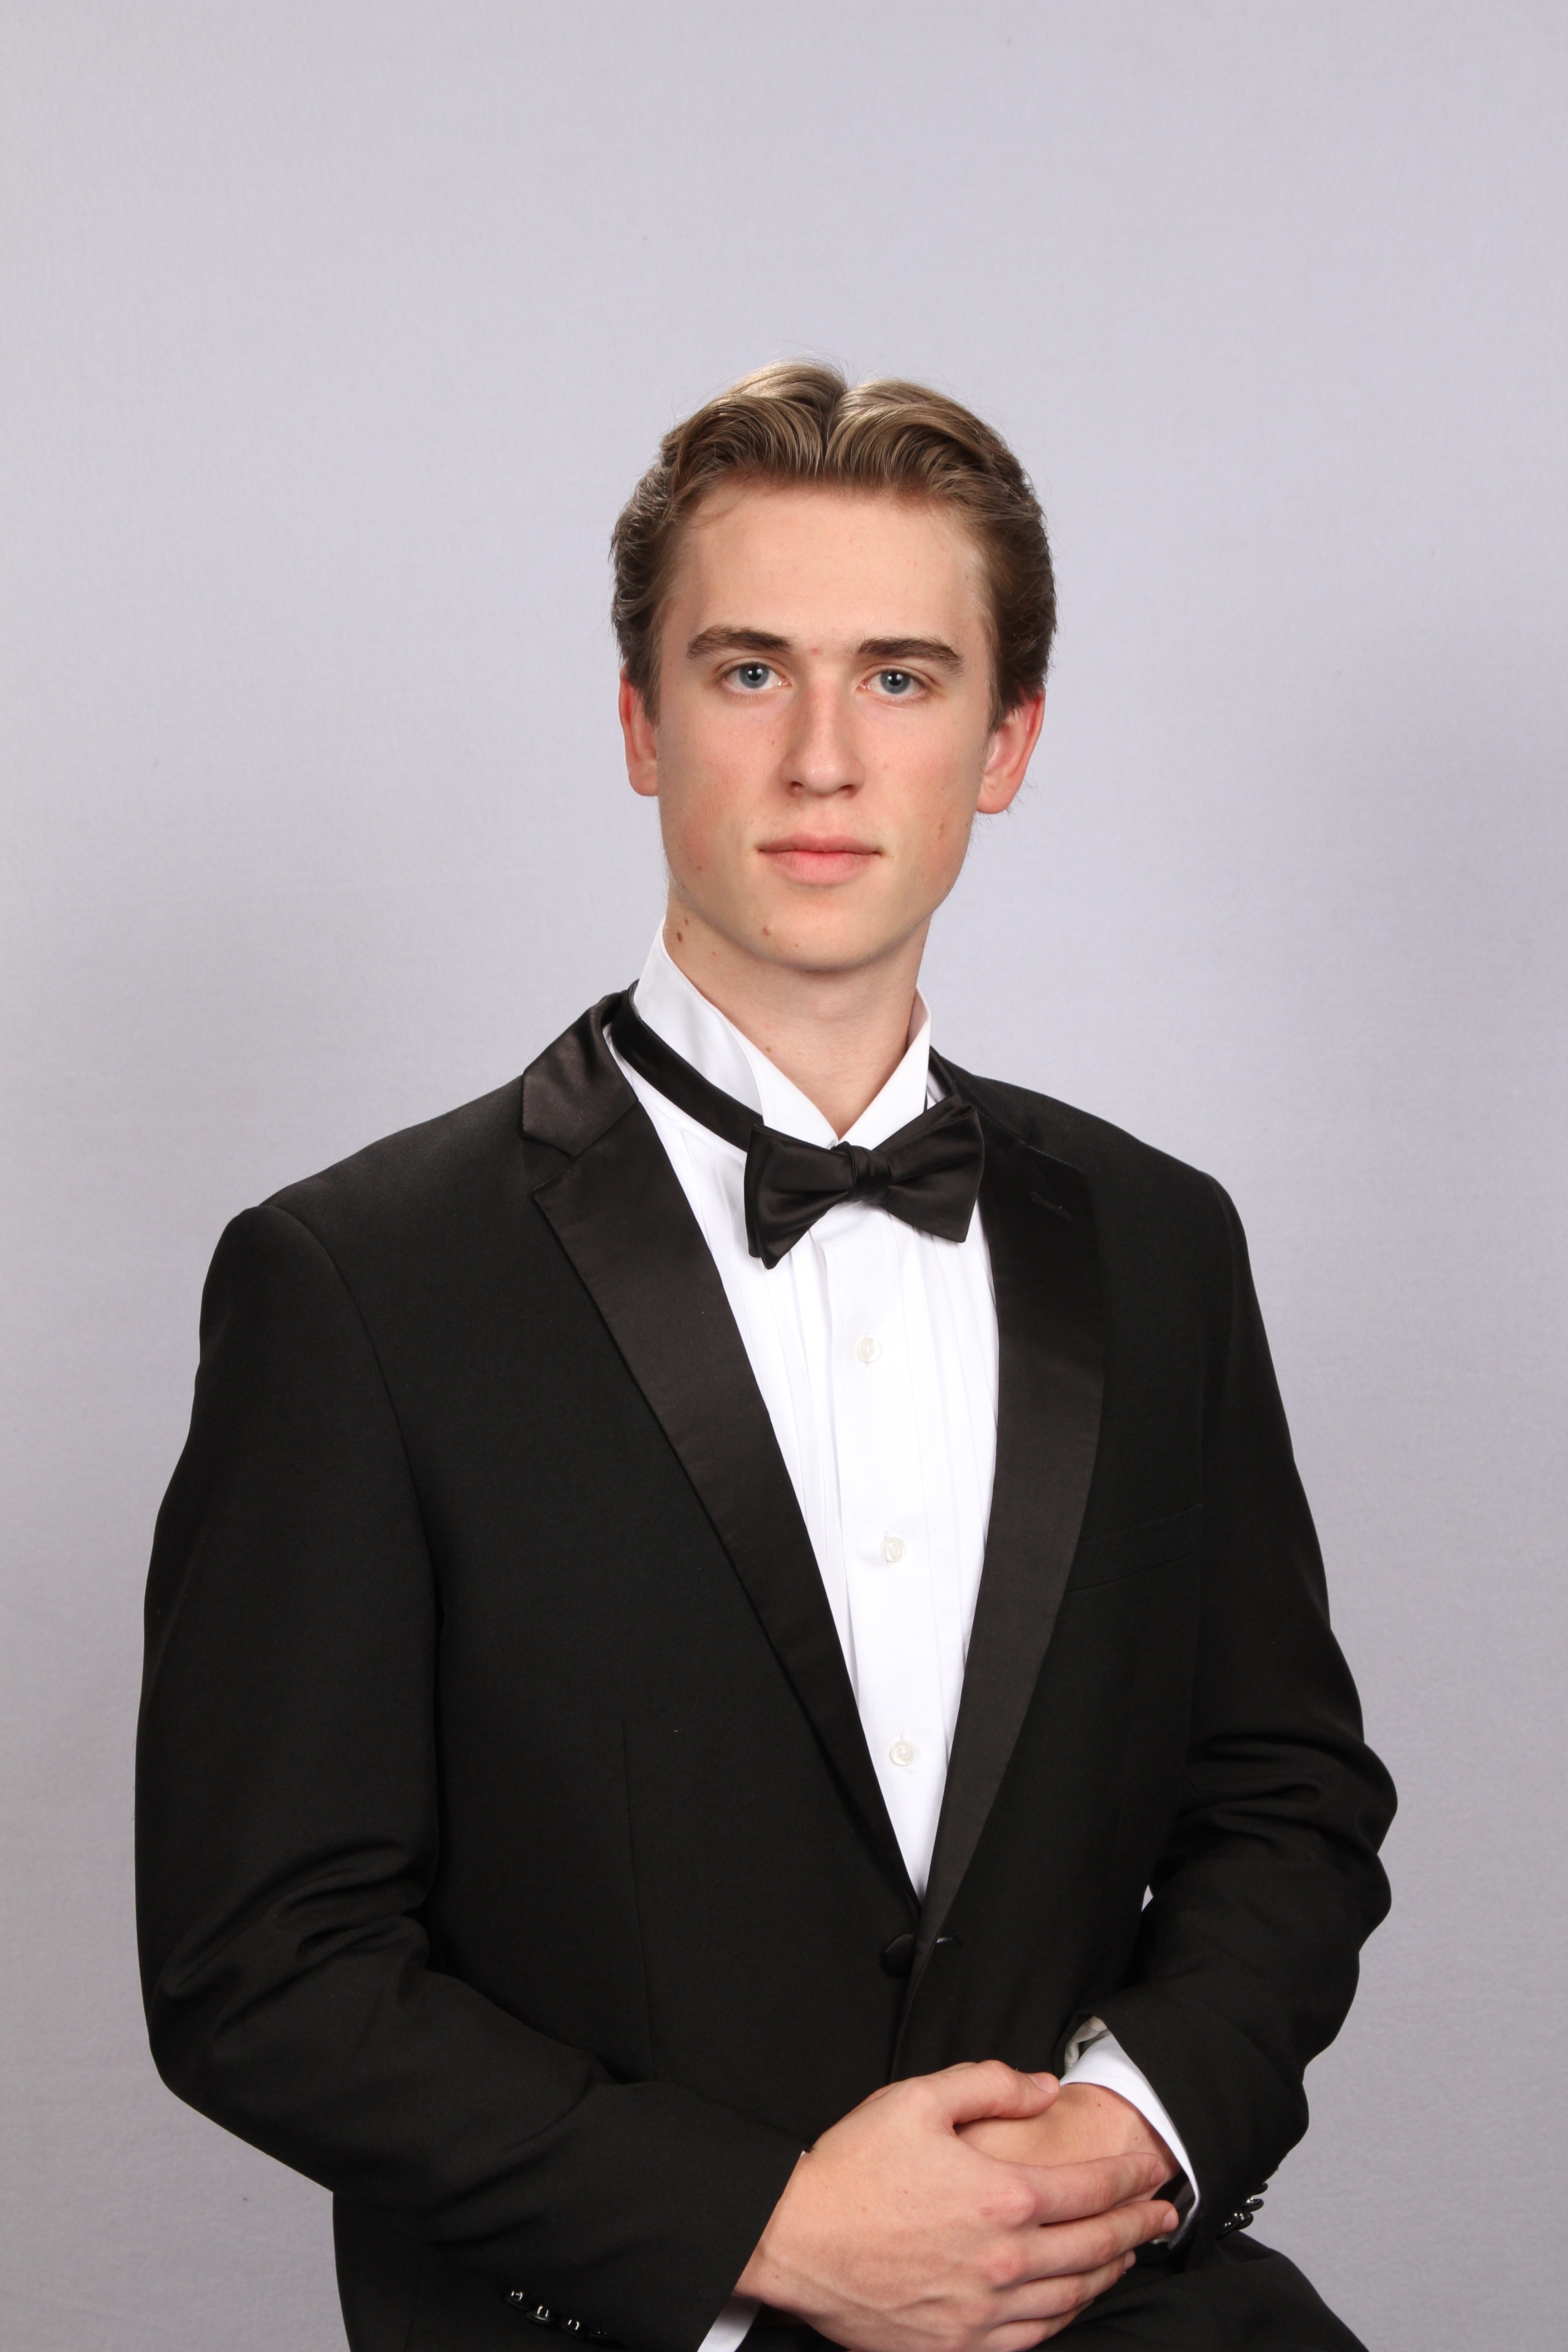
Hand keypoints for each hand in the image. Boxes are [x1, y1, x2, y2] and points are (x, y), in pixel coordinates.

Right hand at [735, 2061, 1177, 2351]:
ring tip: (1128, 2253)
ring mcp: (983, 2311)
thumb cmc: (853, 2168)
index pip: (1091, 2190)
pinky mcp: (958, 2345)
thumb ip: (991, 2084)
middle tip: (1164, 2214)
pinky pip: (1033, 2337)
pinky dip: (1064, 2316)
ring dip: (1109, 2273)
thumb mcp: (920, 2098)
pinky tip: (1072, 2301)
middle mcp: (1003, 2261)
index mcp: (1000, 2197)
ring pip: (1071, 2297)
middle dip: (1138, 2227)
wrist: (796, 2239)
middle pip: (1094, 2246)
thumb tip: (1044, 2087)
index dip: (1130, 2180)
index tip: (1152, 2173)